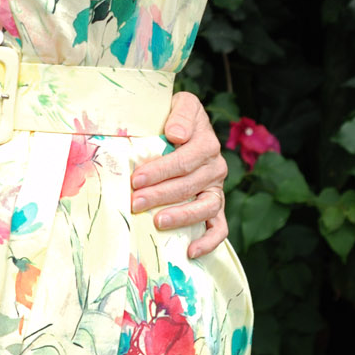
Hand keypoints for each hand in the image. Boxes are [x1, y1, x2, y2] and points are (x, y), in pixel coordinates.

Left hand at [130, 90, 228, 258]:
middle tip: (135, 202)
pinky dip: (209, 242)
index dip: (161, 170)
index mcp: (206, 142)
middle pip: (190, 184)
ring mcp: (217, 189)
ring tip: (157, 222)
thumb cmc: (175, 117)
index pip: (185, 159)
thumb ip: (181, 114)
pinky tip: (190, 252)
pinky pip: (219, 228)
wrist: (185, 126)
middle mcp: (216, 167)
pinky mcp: (216, 207)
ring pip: (206, 208)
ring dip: (182, 217)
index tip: (136, 179)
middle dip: (160, 194)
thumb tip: (176, 135)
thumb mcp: (181, 103)